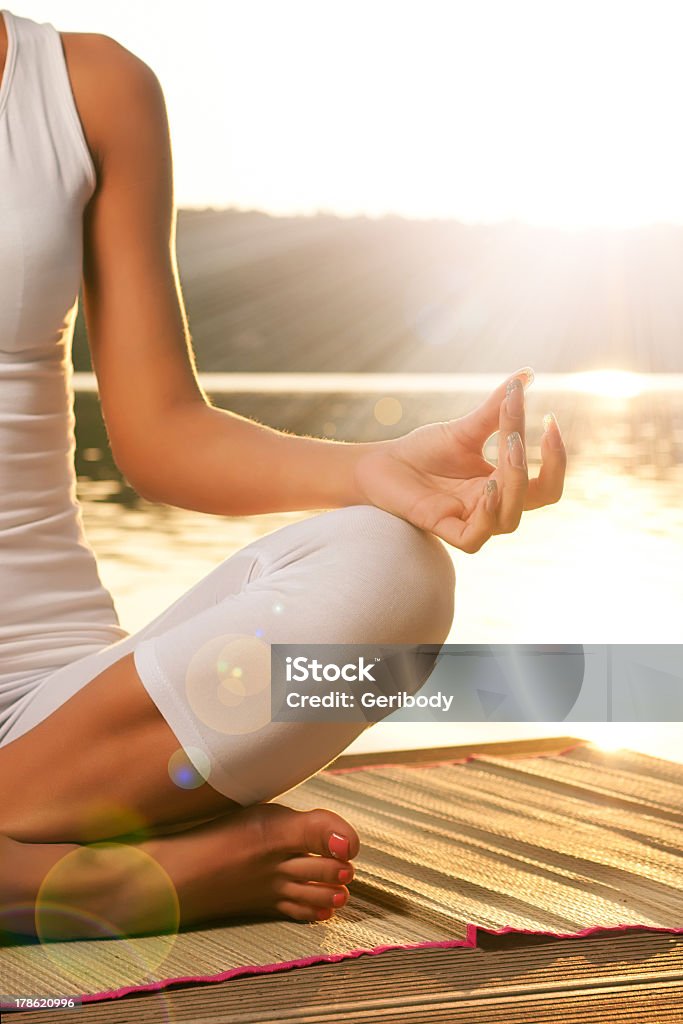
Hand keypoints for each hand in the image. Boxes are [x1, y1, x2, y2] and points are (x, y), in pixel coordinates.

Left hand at [354, 368, 565, 552]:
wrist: (381, 463)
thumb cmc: (424, 450)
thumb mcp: (465, 429)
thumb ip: (497, 409)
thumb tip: (526, 374)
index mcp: (505, 485)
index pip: (548, 482)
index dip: (556, 456)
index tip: (550, 417)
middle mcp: (494, 506)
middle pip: (540, 499)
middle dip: (542, 466)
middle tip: (518, 433)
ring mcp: (471, 521)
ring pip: (511, 520)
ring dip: (515, 485)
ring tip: (508, 450)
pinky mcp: (445, 530)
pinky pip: (477, 537)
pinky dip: (488, 513)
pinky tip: (488, 485)